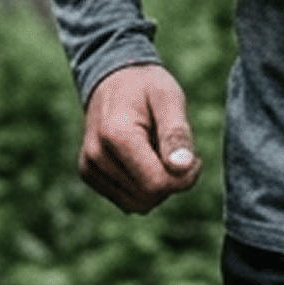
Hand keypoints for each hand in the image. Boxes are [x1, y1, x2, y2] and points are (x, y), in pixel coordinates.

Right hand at [79, 64, 200, 213]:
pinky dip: (142, 187)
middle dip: (171, 182)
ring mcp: (89, 167)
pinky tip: (142, 161)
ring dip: (157, 186)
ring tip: (157, 154)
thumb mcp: (169, 99)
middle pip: (148, 197)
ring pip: (137, 205)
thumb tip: (182, 168)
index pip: (157, 184)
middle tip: (175, 152)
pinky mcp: (89, 175)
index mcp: (116, 135)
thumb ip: (176, 133)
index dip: (184, 177)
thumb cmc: (146, 86)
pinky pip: (126, 201)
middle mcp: (96, 155)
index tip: (194, 157)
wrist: (112, 79)